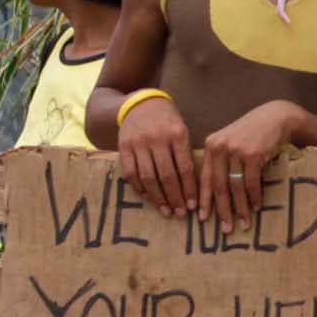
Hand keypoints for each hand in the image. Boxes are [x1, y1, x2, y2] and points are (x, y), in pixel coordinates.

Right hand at [118, 93, 198, 217]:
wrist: (141, 102)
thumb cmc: (168, 120)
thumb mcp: (182, 129)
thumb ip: (185, 153)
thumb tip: (193, 186)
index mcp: (177, 134)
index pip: (185, 167)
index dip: (189, 189)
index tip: (193, 205)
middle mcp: (157, 139)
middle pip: (166, 175)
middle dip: (175, 197)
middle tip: (180, 213)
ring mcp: (138, 143)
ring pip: (148, 177)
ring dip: (157, 197)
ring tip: (166, 210)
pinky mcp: (123, 147)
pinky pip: (130, 173)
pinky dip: (139, 188)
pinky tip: (148, 197)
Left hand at [199, 101, 301, 231]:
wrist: (277, 116)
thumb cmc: (253, 133)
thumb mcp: (231, 142)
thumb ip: (221, 160)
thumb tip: (214, 193)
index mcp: (211, 145)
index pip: (204, 178)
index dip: (203, 200)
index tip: (202, 218)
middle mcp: (220, 147)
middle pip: (218, 185)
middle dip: (222, 210)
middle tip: (226, 228)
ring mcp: (237, 149)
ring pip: (235, 186)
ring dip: (241, 207)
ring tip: (244, 223)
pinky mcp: (253, 153)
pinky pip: (251, 182)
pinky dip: (255, 197)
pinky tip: (257, 207)